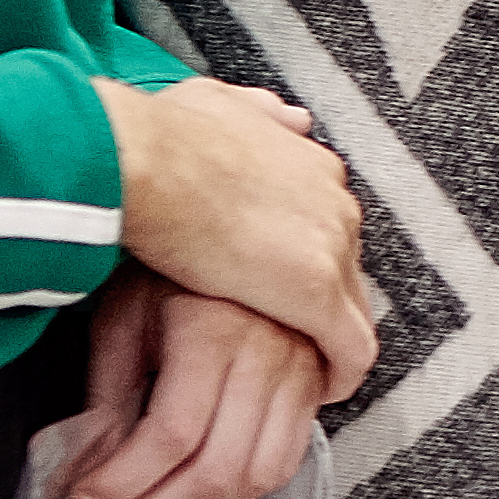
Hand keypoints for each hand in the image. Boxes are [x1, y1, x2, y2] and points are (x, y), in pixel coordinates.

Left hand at [48, 274, 332, 498]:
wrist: (228, 221)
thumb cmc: (170, 267)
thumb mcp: (121, 322)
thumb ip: (104, 402)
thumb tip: (84, 473)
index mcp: (213, 329)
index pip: (171, 436)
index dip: (124, 482)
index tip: (86, 496)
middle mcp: (268, 351)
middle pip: (216, 468)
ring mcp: (300, 369)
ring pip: (256, 476)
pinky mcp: (314, 382)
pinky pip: (287, 461)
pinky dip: (242, 491)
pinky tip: (201, 489)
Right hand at [95, 78, 374, 397]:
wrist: (146, 163)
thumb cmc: (162, 137)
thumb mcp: (218, 104)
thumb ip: (259, 114)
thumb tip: (292, 118)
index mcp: (312, 167)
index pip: (327, 227)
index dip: (307, 259)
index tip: (284, 284)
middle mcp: (335, 205)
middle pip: (346, 269)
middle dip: (323, 303)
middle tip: (295, 336)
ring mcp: (330, 250)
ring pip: (352, 311)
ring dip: (330, 343)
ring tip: (307, 373)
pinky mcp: (315, 295)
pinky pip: (350, 350)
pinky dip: (339, 376)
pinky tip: (319, 393)